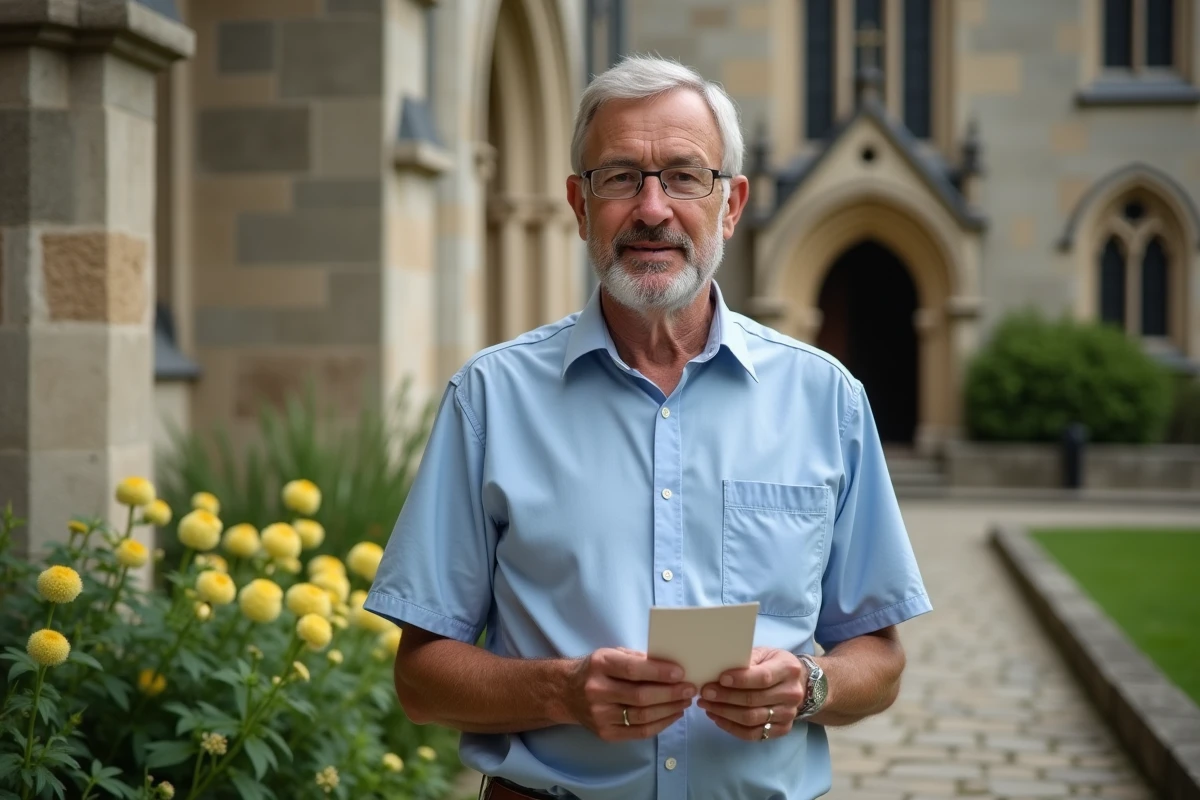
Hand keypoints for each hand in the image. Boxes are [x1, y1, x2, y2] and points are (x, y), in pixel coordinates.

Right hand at [565, 647, 695, 740]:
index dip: (659, 672)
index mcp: (600, 665)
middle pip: (640, 696)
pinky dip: (660, 724)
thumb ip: (637, 659)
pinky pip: (638, 732)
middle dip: (670, 693)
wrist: (566, 692)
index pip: (632, 669)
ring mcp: (599, 715)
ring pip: (642, 716)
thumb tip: (670, 666)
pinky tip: (673, 715)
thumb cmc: (596, 669)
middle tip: (690, 689)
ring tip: (685, 702)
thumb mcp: (611, 654)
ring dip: (669, 710)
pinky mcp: (605, 733)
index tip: (680, 673)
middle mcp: (597, 690)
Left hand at [697, 647, 806, 740]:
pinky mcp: (782, 729)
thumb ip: (745, 660)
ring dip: (724, 713)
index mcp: (788, 669)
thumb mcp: (763, 653)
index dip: (740, 680)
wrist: (798, 682)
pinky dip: (731, 728)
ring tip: (706, 705)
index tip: (720, 679)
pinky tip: (717, 718)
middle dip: (725, 698)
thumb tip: (717, 669)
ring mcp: (788, 714)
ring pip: (751, 719)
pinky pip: (753, 734)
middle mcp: (791, 694)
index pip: (762, 678)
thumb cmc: (774, 663)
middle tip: (705, 693)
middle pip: (754, 700)